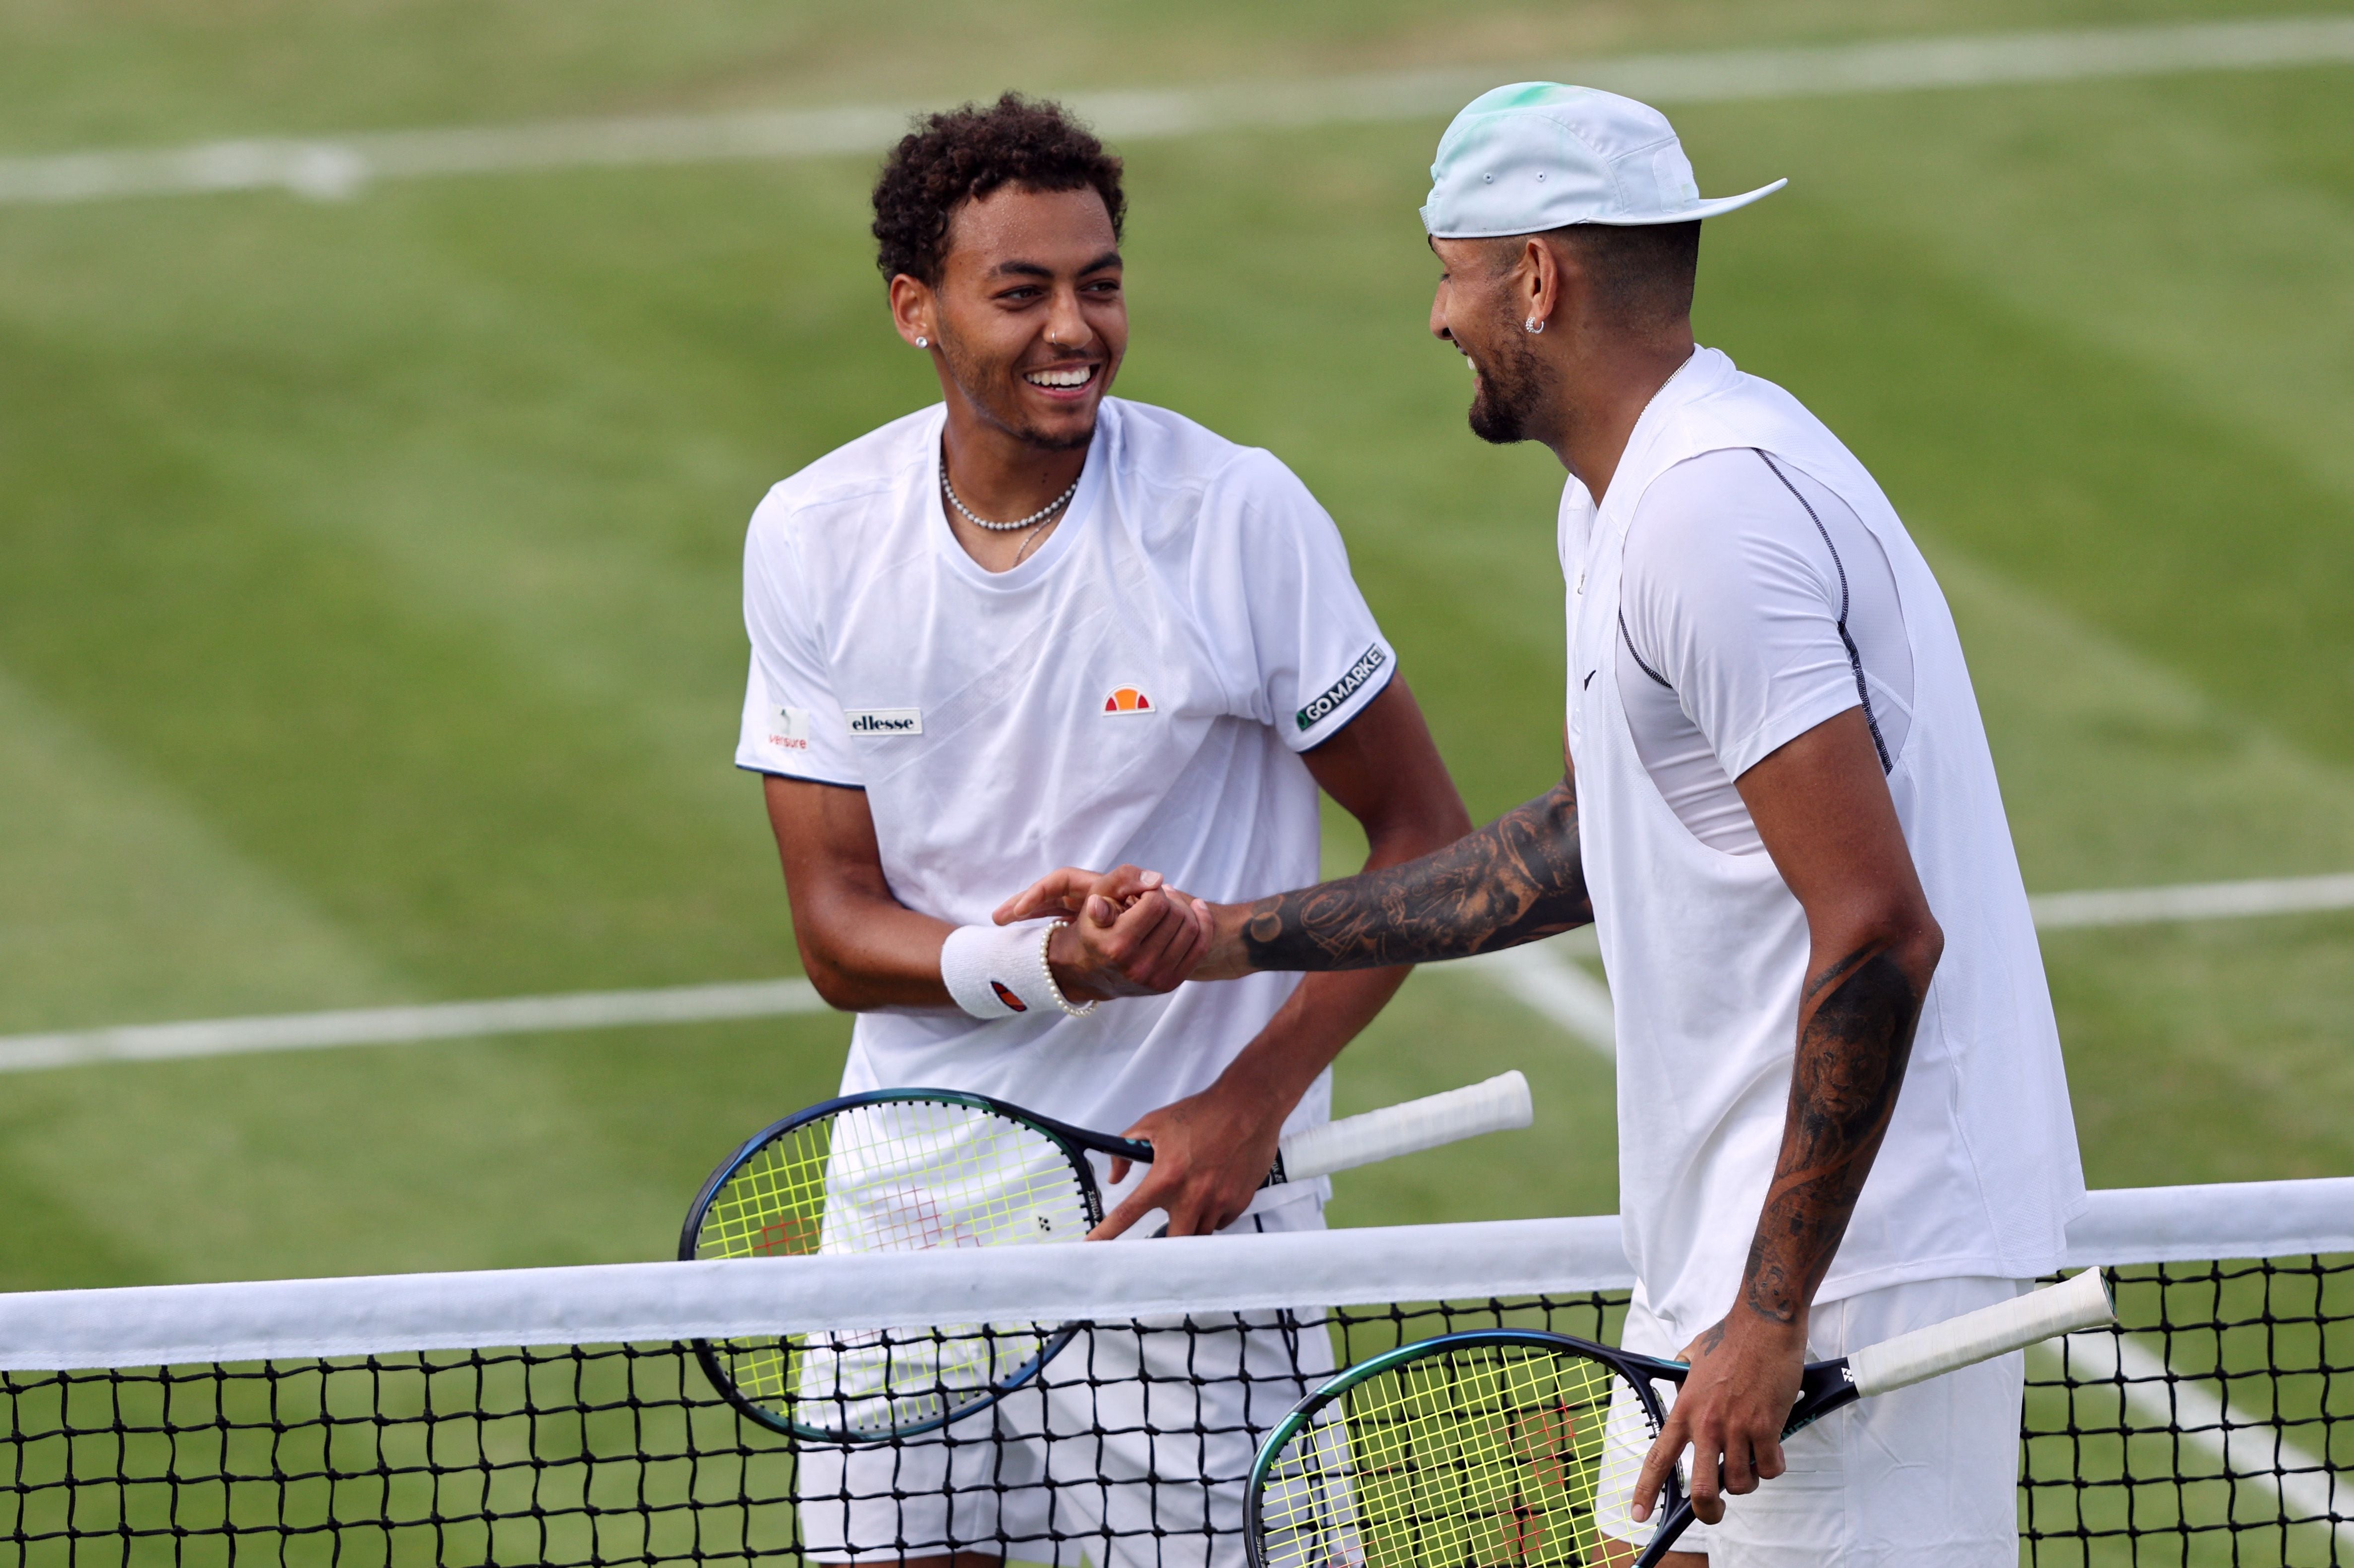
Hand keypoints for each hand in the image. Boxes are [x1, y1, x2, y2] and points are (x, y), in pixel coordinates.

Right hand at [1013, 866, 1209, 1000]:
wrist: (1089, 971)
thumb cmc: (1094, 927)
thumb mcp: (1096, 897)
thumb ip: (1120, 880)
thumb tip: (1156, 879)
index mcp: (1116, 945)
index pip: (1156, 903)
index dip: (1152, 890)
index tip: (1141, 892)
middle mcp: (1137, 966)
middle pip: (1175, 915)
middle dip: (1167, 898)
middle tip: (1155, 895)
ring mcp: (1156, 978)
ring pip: (1191, 928)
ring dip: (1183, 908)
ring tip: (1167, 903)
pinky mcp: (1169, 984)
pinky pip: (1200, 947)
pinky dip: (1203, 923)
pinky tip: (1196, 908)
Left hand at [1086, 1079, 1286, 1239]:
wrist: (1248, 1105)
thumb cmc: (1202, 1112)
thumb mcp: (1154, 1122)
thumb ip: (1126, 1149)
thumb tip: (1115, 1177)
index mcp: (1166, 1176)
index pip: (1129, 1213)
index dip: (1107, 1234)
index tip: (1092, 1249)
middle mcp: (1193, 1195)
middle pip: (1172, 1242)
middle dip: (1163, 1244)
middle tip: (1157, 1235)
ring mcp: (1219, 1202)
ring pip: (1198, 1235)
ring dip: (1188, 1227)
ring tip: (1188, 1206)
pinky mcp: (1239, 1202)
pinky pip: (1220, 1223)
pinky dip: (1210, 1217)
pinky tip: (1210, 1197)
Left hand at [1632, 1310, 1805, 1527]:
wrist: (1763, 1324)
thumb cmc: (1731, 1338)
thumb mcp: (1692, 1356)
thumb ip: (1683, 1378)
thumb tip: (1679, 1389)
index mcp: (1685, 1409)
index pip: (1658, 1458)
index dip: (1647, 1491)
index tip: (1641, 1515)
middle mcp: (1706, 1424)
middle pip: (1701, 1488)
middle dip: (1709, 1510)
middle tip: (1716, 1510)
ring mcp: (1736, 1427)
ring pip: (1741, 1482)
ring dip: (1750, 1478)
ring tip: (1754, 1457)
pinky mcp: (1766, 1427)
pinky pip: (1771, 1468)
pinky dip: (1775, 1465)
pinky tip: (1775, 1448)